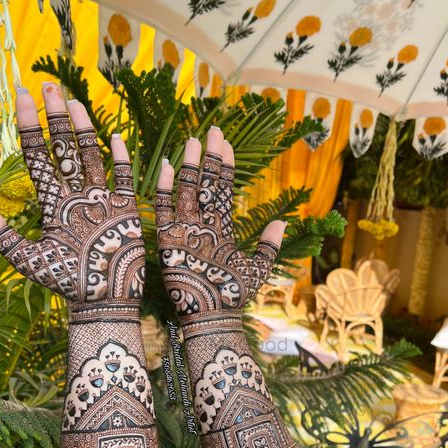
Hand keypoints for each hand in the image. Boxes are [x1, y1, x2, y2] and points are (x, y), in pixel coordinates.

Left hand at [0, 84, 143, 306]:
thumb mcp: (28, 260)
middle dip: (53, 117)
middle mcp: (75, 196)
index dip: (29, 127)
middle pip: (62, 149)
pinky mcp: (125, 209)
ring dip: (81, 129)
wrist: (103, 300)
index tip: (20, 97)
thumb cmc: (68, 283)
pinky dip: (119, 158)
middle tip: (45, 85)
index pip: (38, 157)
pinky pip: (122, 177)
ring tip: (70, 100)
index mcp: (53, 204)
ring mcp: (101, 199)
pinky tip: (113, 137)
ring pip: (89, 156)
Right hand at [155, 127, 285, 317]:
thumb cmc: (233, 295)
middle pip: (207, 184)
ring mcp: (185, 231)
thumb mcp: (257, 269)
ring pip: (187, 192)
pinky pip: (164, 211)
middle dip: (211, 158)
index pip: (224, 190)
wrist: (212, 316)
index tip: (227, 142)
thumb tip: (282, 222)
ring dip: (191, 168)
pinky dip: (165, 191)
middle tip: (214, 131)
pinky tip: (166, 167)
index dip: (226, 167)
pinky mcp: (169, 241)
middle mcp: (203, 224)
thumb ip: (268, 246)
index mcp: (222, 228)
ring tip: (194, 141)